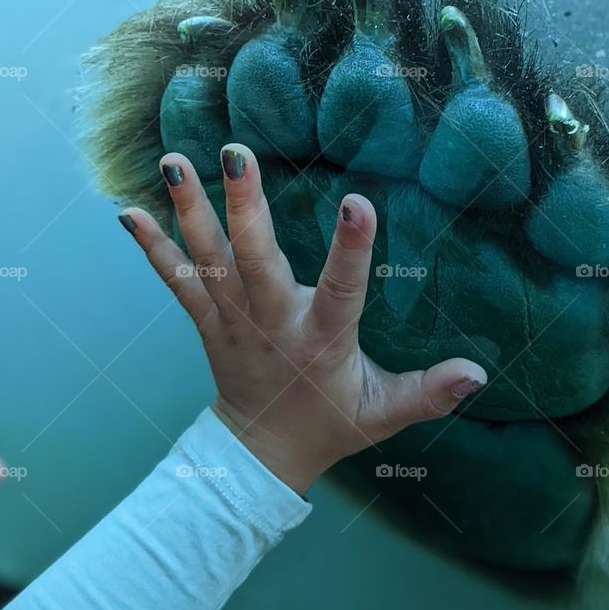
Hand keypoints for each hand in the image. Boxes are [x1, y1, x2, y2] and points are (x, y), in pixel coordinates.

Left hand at [118, 144, 487, 494]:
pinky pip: (176, 282)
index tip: (358, 202)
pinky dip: (152, 247)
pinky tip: (129, 211)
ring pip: (208, 262)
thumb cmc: (331, 424)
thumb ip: (430, 392)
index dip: (349, 249)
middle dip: (243, 208)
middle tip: (234, 153)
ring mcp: (232, 321)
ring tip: (173, 161)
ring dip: (189, 211)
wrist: (261, 456)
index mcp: (321, 341)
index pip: (341, 291)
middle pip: (255, 263)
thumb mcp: (384, 414)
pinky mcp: (207, 322)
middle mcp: (271, 324)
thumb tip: (479, 377)